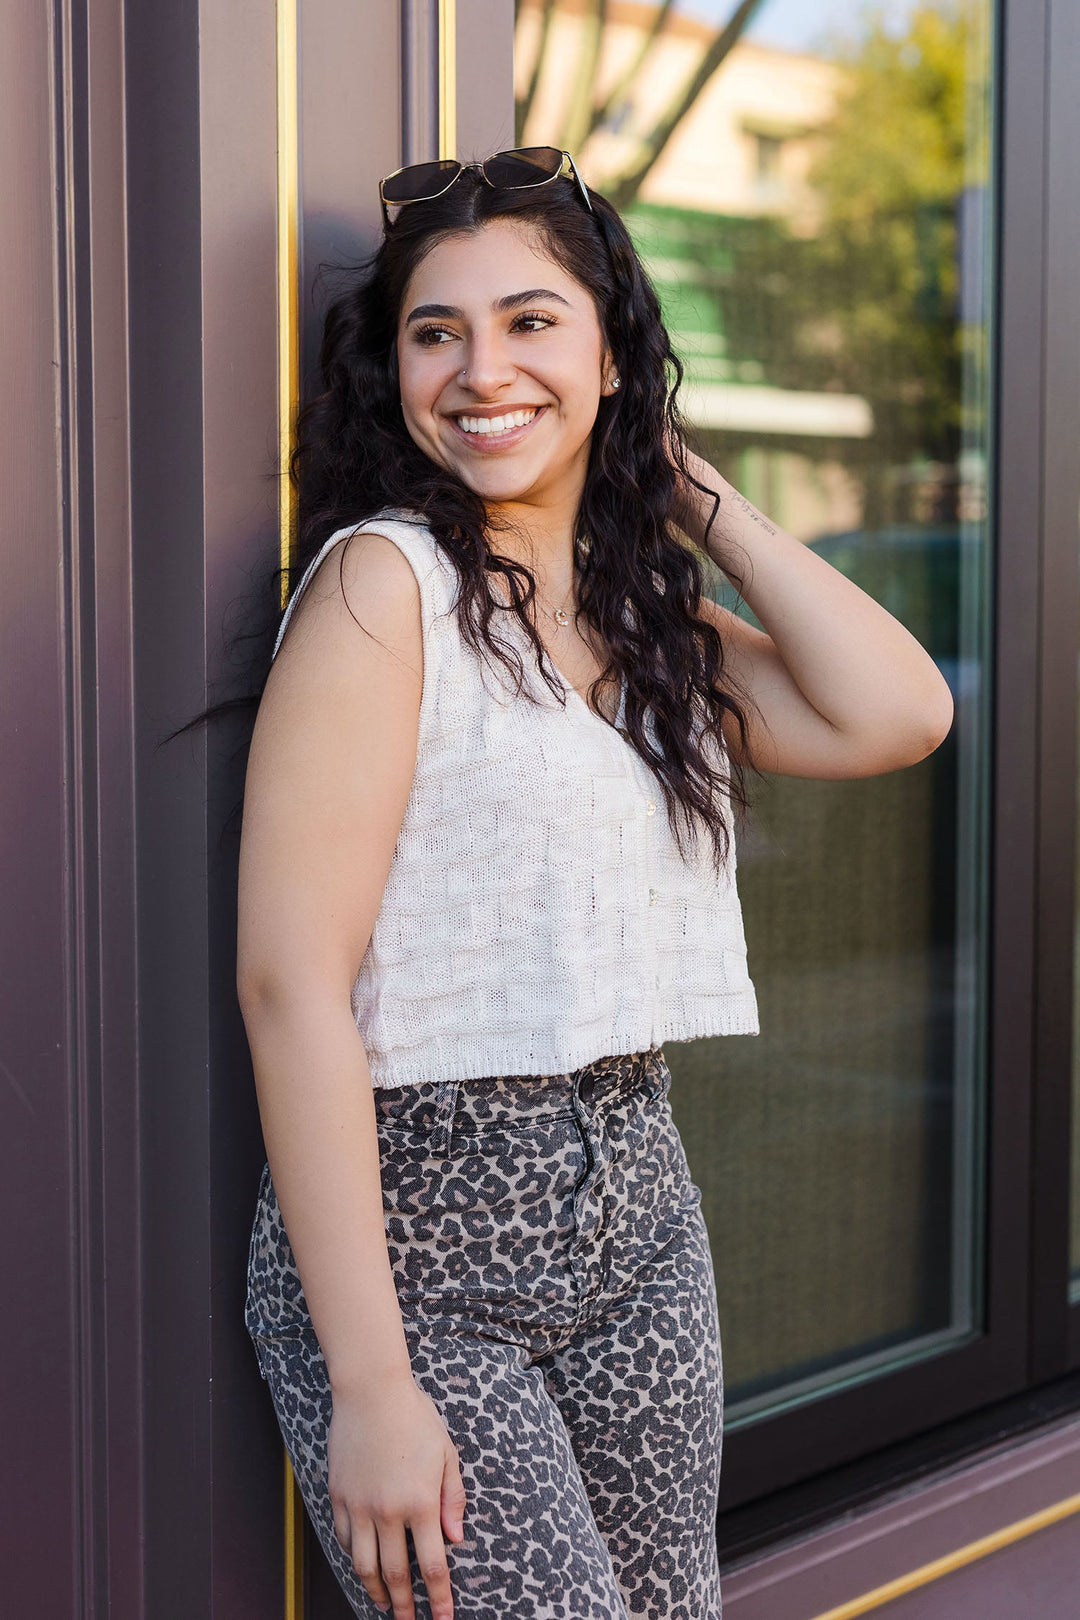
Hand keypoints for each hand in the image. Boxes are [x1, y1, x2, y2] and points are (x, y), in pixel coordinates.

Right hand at [327, 1375, 467, 1619]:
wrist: (371, 1391)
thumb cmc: (414, 1417)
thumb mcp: (446, 1453)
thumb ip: (452, 1497)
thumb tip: (456, 1538)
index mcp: (420, 1501)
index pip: (432, 1564)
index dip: (439, 1598)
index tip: (445, 1618)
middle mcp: (388, 1511)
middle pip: (395, 1573)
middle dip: (406, 1605)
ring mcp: (360, 1505)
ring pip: (365, 1565)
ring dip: (375, 1591)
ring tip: (385, 1605)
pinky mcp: (339, 1496)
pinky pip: (346, 1539)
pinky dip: (354, 1559)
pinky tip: (363, 1565)